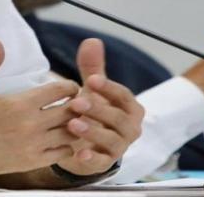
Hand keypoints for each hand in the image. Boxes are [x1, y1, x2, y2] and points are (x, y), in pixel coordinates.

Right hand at [0, 38, 80, 174]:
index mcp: (19, 104)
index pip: (59, 91)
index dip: (69, 86)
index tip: (69, 87)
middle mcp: (29, 126)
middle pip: (70, 113)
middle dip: (76, 106)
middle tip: (75, 103)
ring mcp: (30, 147)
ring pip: (69, 135)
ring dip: (73, 127)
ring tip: (71, 122)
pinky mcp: (27, 163)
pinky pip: (60, 155)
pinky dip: (66, 147)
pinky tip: (61, 141)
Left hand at [55, 38, 143, 175]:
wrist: (90, 139)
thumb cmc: (95, 110)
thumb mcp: (93, 89)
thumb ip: (93, 67)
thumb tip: (92, 40)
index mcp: (130, 107)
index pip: (123, 96)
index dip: (108, 87)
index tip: (90, 79)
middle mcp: (130, 127)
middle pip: (118, 119)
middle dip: (98, 110)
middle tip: (76, 102)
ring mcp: (119, 146)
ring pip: (111, 140)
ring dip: (92, 132)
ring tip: (73, 124)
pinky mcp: (106, 162)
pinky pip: (101, 162)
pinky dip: (91, 159)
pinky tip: (77, 153)